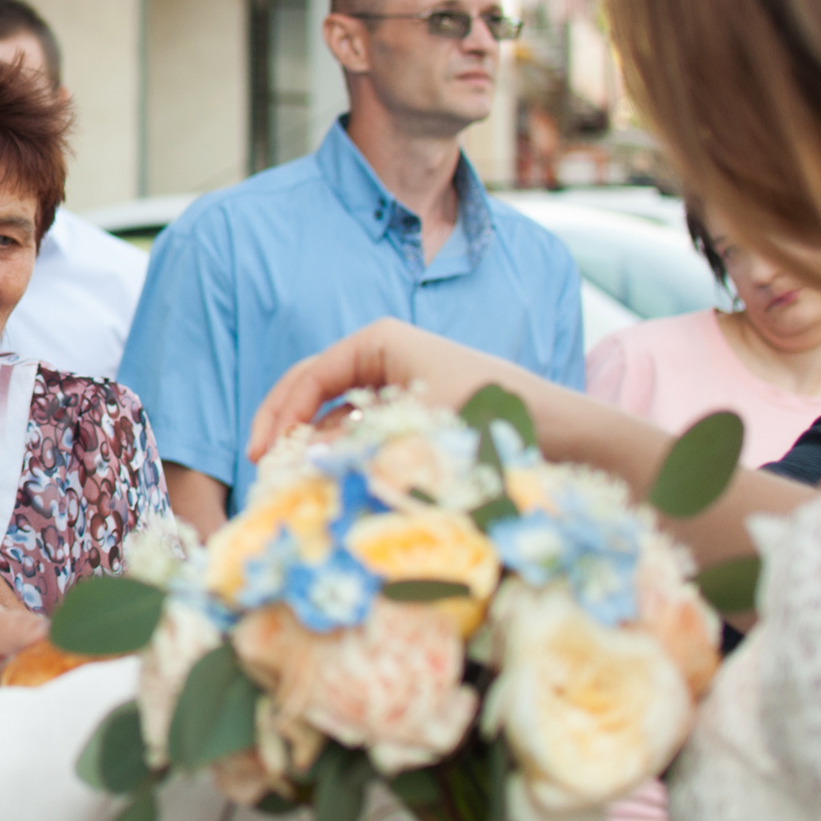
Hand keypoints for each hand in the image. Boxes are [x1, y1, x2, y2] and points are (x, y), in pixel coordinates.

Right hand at [247, 319, 523, 463]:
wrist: (560, 429)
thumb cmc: (494, 413)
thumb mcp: (421, 427)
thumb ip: (362, 445)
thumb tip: (309, 463)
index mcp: (378, 341)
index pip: (310, 376)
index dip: (280, 414)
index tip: (264, 453)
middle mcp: (382, 356)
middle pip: (312, 387)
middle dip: (284, 424)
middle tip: (261, 463)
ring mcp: (394, 383)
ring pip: (333, 412)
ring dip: (311, 443)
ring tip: (291, 479)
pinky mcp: (407, 411)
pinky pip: (358, 429)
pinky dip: (340, 452)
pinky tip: (329, 478)